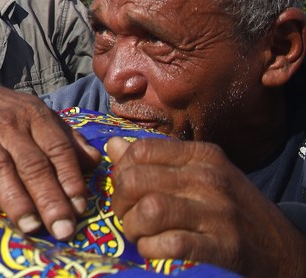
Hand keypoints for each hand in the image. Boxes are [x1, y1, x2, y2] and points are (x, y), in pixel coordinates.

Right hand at [0, 80, 99, 239]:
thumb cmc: (6, 114)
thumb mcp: (38, 115)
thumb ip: (67, 139)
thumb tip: (94, 163)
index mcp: (33, 114)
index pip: (57, 148)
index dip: (70, 180)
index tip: (80, 208)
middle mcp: (7, 125)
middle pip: (31, 164)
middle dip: (49, 199)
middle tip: (63, 229)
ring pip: (0, 170)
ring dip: (17, 201)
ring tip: (32, 227)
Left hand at [108, 137, 305, 276]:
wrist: (286, 254)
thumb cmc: (235, 213)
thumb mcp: (203, 176)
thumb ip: (159, 162)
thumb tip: (114, 147)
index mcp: (203, 156)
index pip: (140, 150)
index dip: (122, 171)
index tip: (126, 191)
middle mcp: (211, 179)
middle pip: (137, 179)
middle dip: (121, 202)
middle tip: (128, 217)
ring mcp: (219, 213)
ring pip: (149, 210)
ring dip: (134, 228)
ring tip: (141, 236)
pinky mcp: (224, 248)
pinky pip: (170, 244)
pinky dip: (152, 249)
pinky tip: (155, 251)